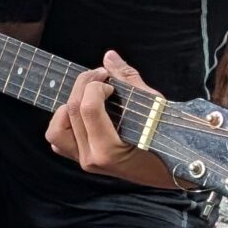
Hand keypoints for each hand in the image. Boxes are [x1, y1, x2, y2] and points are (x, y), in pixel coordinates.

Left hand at [45, 52, 175, 188]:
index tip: (110, 80)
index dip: (96, 85)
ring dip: (69, 106)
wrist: (171, 170)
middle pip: (71, 111)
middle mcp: (91, 158)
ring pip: (56, 129)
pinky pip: (60, 141)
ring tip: (89, 96)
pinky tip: (84, 113)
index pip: (87, 108)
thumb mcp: (153, 107)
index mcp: (108, 150)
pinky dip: (65, 123)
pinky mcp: (82, 159)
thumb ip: (127, 79)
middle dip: (84, 85)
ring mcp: (84, 161)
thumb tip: (109, 56)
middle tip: (102, 77)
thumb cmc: (167, 141)